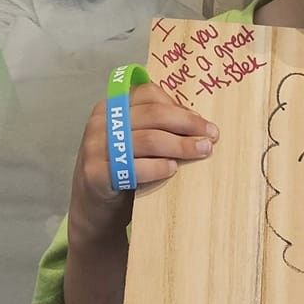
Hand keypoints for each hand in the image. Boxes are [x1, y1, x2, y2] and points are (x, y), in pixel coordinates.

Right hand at [68, 84, 218, 242]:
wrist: (92, 208)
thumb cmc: (121, 170)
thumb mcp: (133, 141)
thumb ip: (154, 127)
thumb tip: (197, 122)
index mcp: (111, 107)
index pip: (148, 94)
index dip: (179, 106)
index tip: (202, 122)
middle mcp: (101, 123)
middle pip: (153, 114)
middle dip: (187, 124)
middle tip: (211, 136)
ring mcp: (96, 147)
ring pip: (149, 140)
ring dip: (181, 145)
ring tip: (202, 151)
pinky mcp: (96, 173)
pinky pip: (135, 167)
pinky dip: (158, 167)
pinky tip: (173, 169)